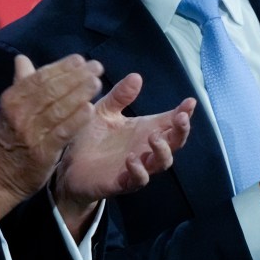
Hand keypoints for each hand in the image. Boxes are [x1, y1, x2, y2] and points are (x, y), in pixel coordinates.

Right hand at [0, 54, 102, 218]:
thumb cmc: (7, 138)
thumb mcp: (9, 109)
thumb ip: (20, 83)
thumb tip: (21, 58)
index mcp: (12, 99)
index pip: (40, 77)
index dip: (62, 67)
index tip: (80, 59)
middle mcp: (20, 113)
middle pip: (52, 90)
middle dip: (76, 76)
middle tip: (97, 67)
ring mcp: (31, 133)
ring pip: (58, 108)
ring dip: (80, 93)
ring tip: (96, 83)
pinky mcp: (42, 152)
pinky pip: (62, 132)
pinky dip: (76, 120)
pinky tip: (90, 109)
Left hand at [53, 73, 195, 237]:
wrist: (68, 165)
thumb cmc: (91, 137)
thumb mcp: (104, 111)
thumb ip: (120, 96)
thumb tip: (136, 76)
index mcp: (144, 130)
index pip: (170, 121)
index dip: (184, 112)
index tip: (190, 101)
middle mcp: (145, 149)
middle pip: (174, 143)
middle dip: (181, 131)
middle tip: (180, 118)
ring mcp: (137, 167)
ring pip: (162, 163)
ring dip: (162, 150)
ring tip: (153, 137)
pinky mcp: (122, 182)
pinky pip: (138, 180)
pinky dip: (139, 170)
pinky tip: (131, 159)